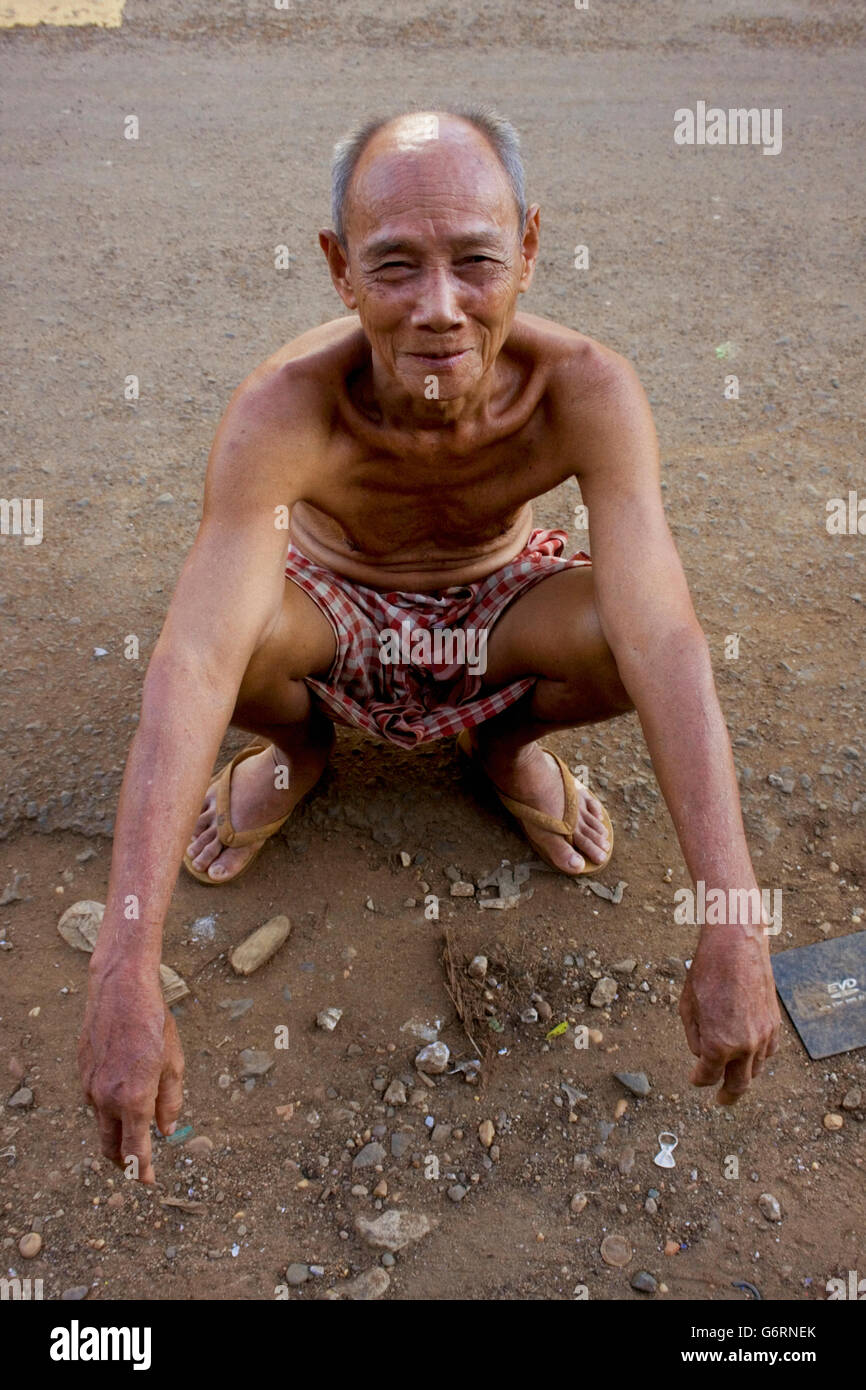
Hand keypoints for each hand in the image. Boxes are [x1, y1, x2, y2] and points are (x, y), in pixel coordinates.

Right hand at [78, 958, 184, 1183]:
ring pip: (101, 1123)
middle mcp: (106, 1099)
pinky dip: (107, 1106)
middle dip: (123, 1162)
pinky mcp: (82, 1072)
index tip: (149, 1180)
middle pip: (109, 1146)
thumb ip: (170, 1102)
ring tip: (133, 1128)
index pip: (135, 1151)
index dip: (143, 1170)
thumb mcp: (173, 1063)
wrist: (120, 991)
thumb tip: (166, 1130)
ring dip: (115, 1132)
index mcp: (133, 1100)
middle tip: (136, 1166)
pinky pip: (94, 1100)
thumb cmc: (154, 1024)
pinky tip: (121, 1092)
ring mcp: (90, 1086)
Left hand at [679, 926, 780, 1103]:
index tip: (694, 1080)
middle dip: (727, 1096)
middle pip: (738, 1085)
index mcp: (718, 1044)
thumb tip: (702, 1056)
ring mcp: (763, 1036)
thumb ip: (694, 1037)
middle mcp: (744, 1045)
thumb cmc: (707, 972)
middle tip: (720, 1101)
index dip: (698, 1081)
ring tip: (733, 1078)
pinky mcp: (774, 1024)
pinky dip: (758, 1059)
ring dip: (743, 1077)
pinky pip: (768, 1052)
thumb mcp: (687, 1007)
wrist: (737, 947)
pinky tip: (750, 1056)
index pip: (707, 1076)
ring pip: (755, 1070)